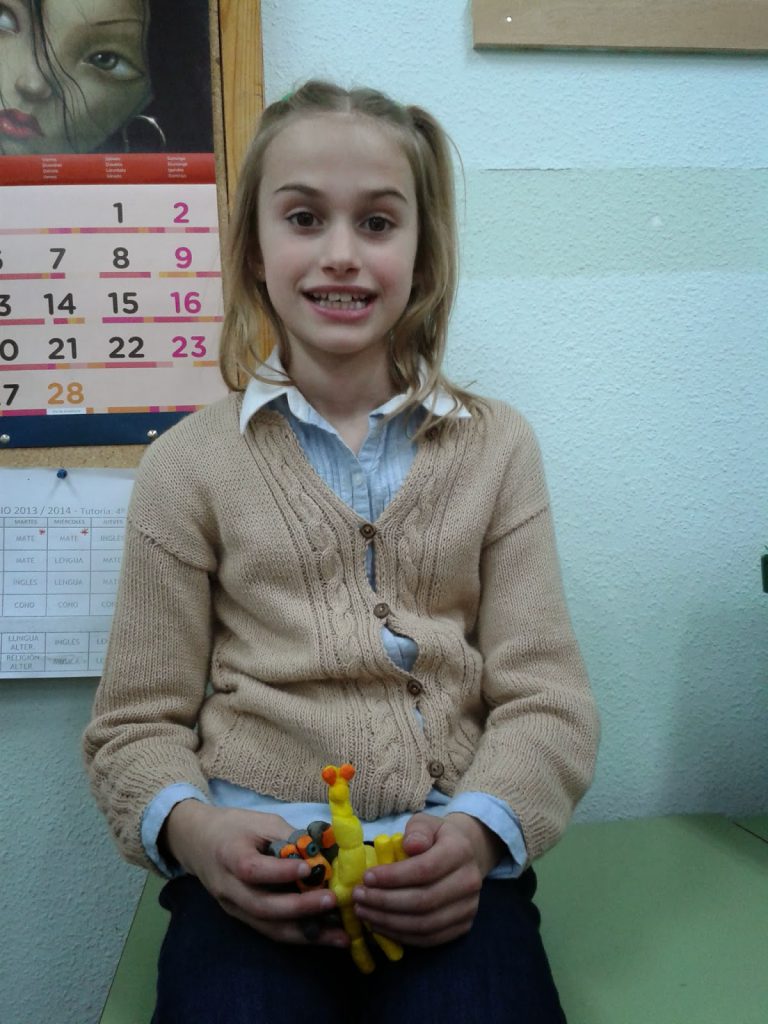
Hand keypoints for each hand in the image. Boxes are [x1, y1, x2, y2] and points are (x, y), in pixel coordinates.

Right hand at [163, 800, 346, 946]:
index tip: (309, 869)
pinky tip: (324, 936)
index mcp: (229, 856)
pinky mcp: (241, 918)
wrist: (198, 841)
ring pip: (269, 928)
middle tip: (332, 901)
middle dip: (300, 908)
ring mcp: (233, 907)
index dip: (281, 872)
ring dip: (306, 934)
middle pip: (262, 906)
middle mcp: (228, 888)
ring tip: (338, 935)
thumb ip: (290, 838)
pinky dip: (298, 935)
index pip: (252, 869)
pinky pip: (270, 931)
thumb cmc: (234, 827)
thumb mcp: (261, 822)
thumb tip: (325, 854)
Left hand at [351, 811, 503, 946]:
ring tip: (363, 911)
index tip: (366, 877)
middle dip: (385, 901)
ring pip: (424, 924)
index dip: (393, 877)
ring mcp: (468, 908)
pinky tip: (379, 924)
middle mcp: (470, 882)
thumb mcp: (426, 823)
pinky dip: (400, 935)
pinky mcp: (462, 928)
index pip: (425, 869)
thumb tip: (410, 845)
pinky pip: (428, 939)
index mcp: (460, 851)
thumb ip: (417, 830)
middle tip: (358, 897)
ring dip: (388, 921)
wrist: (465, 855)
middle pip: (423, 900)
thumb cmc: (436, 838)